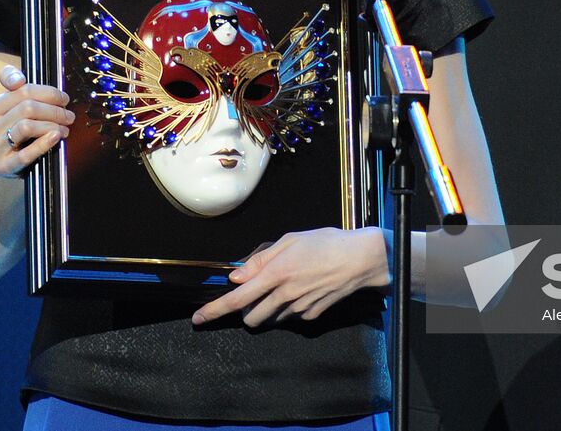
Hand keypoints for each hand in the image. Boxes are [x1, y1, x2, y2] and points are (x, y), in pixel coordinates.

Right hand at [0, 65, 72, 178]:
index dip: (47, 92)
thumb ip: (19, 88)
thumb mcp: (22, 109)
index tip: (63, 98)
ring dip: (52, 125)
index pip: (22, 90)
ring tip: (65, 129)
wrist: (18, 167)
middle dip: (54, 110)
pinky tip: (56, 137)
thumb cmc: (26, 133)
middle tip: (69, 116)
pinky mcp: (3, 166)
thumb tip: (18, 80)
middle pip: (27, 107)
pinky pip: (24, 154)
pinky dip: (43, 144)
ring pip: (26, 126)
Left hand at [191, 227, 389, 327]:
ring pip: (270, 319)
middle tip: (256, 292)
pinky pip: (290, 317)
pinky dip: (288, 308)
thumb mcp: (290, 240)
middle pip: (251, 318)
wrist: (361, 260)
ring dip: (267, 309)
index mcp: (276, 274)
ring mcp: (298, 310)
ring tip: (284, 286)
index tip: (199, 319)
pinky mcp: (311, 317)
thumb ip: (261, 259)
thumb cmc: (325, 242)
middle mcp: (284, 295)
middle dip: (246, 310)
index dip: (214, 311)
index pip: (236, 299)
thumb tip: (236, 276)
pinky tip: (303, 289)